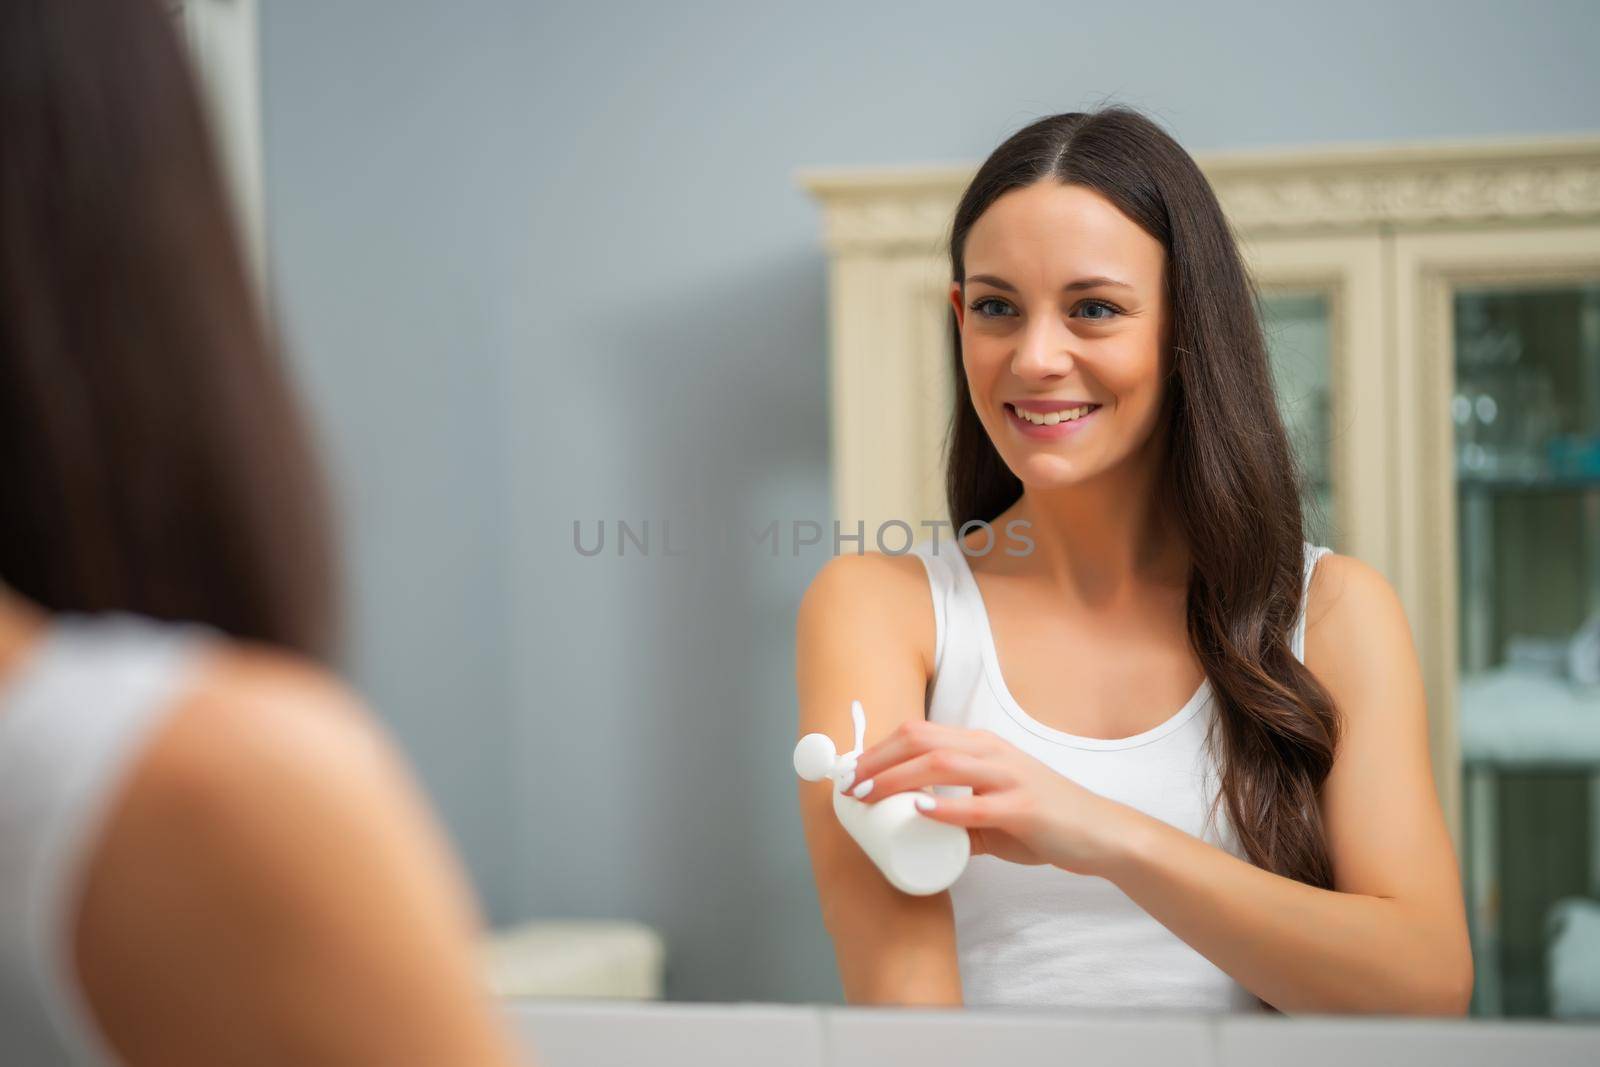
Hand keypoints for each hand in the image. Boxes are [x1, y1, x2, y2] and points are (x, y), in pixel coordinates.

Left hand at [843, 718, 1134, 875]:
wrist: (1100, 833)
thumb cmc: (1046, 820)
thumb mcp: (994, 810)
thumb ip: (959, 817)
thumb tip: (919, 831)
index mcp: (982, 746)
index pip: (920, 733)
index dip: (880, 749)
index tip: (850, 771)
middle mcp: (992, 752)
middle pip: (923, 741)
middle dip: (879, 760)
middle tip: (849, 785)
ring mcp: (1009, 776)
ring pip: (943, 765)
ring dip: (899, 778)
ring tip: (869, 795)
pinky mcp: (1025, 806)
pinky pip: (978, 804)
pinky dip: (946, 807)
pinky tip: (921, 811)